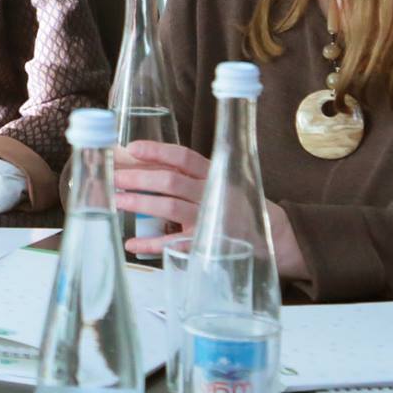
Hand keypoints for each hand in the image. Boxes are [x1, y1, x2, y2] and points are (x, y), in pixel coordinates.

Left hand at [113, 139, 308, 280]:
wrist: (279, 236)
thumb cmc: (239, 203)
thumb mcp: (222, 181)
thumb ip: (192, 175)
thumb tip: (146, 165)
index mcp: (215, 174)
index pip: (185, 157)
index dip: (158, 151)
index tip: (132, 148)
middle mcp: (213, 193)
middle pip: (171, 181)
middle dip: (139, 178)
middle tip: (114, 177)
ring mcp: (211, 219)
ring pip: (171, 207)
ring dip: (140, 203)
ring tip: (116, 201)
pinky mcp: (209, 244)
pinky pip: (177, 243)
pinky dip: (153, 244)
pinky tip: (132, 243)